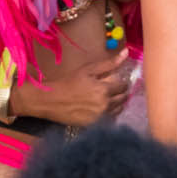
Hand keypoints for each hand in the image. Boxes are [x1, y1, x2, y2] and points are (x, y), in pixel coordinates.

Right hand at [13, 48, 132, 126]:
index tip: (116, 81)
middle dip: (121, 93)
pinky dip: (109, 113)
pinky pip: (110, 119)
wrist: (50, 100)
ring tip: (106, 98)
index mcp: (104, 90)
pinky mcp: (95, 125)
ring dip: (117, 103)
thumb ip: (109, 63)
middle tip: (112, 89)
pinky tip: (100, 108)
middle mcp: (105, 105)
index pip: (124, 87)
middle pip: (123, 99)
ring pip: (119, 110)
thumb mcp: (87, 70)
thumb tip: (127, 52)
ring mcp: (100, 117)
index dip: (122, 83)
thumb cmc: (68, 82)